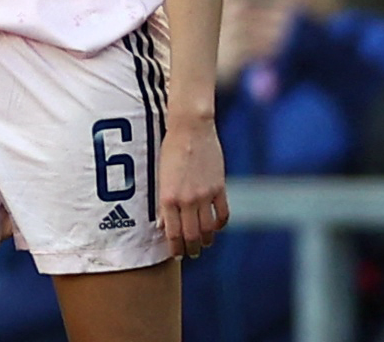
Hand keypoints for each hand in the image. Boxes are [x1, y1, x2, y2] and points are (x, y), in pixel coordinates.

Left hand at [158, 116, 228, 258]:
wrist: (190, 128)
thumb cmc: (170, 149)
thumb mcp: (160, 176)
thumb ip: (163, 203)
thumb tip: (163, 225)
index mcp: (168, 197)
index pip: (173, 233)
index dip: (175, 248)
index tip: (176, 255)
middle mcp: (187, 200)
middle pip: (191, 235)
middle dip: (191, 249)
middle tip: (191, 254)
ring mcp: (205, 195)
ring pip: (208, 229)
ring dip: (206, 240)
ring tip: (204, 244)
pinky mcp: (220, 188)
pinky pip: (223, 214)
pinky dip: (221, 225)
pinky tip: (217, 227)